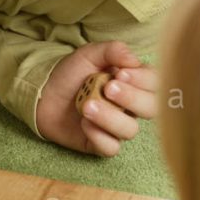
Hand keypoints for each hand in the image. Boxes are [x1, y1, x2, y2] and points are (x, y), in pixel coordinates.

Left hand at [36, 40, 156, 155]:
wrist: (44, 93)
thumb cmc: (71, 73)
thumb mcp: (90, 54)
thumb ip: (113, 51)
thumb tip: (133, 60)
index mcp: (134, 83)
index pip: (156, 84)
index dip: (143, 80)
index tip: (121, 73)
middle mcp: (130, 107)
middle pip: (151, 109)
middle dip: (132, 98)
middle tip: (108, 88)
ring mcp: (116, 127)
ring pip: (130, 130)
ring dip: (110, 117)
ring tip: (87, 106)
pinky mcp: (101, 143)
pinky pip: (111, 148)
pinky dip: (99, 136)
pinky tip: (84, 123)